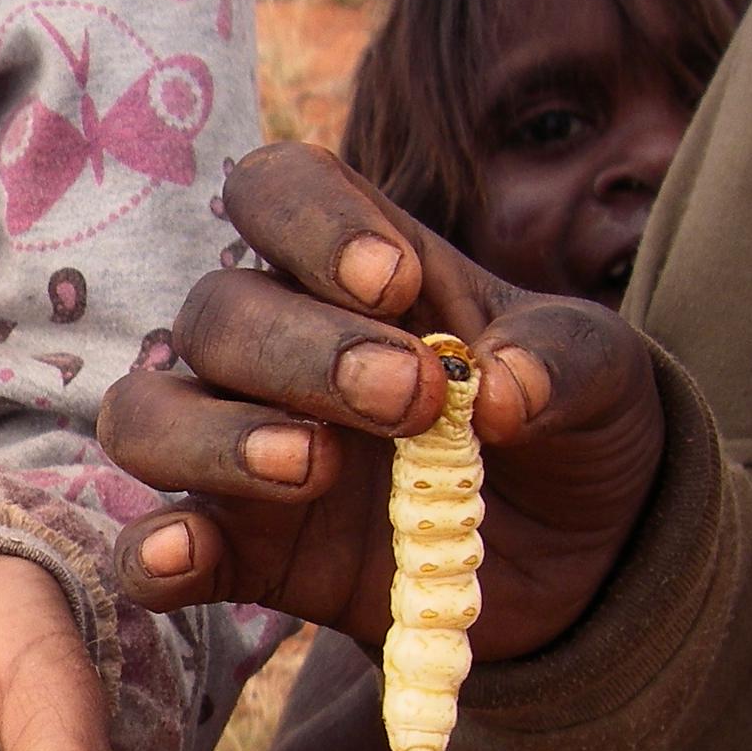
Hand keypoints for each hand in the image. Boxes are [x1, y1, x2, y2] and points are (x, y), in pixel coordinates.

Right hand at [96, 142, 664, 660]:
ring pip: (147, 417)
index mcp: (351, 272)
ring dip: (215, 437)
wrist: (577, 558)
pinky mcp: (234, 555)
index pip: (273, 192)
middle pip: (216, 314)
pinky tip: (183, 558)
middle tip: (410, 399)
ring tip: (312, 470)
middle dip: (304, 353)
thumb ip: (563, 362)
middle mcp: (269, 350)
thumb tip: (499, 391)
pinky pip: (146, 551)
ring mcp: (236, 452)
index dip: (310, 223)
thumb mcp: (605, 377)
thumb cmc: (566, 425)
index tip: (394, 284)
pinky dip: (152, 553)